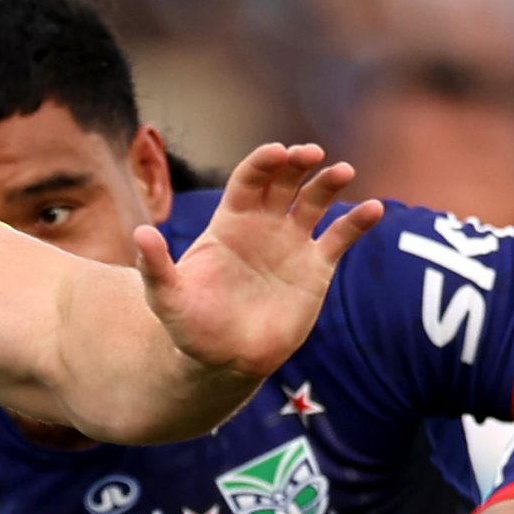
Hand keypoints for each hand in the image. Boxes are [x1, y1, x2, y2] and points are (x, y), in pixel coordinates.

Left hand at [132, 146, 381, 378]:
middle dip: (297, 164)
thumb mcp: (166, 296)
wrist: (223, 359)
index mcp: (231, 222)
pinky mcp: (315, 269)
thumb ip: (156, 266)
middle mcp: (264, 225)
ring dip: (329, 183)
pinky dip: (357, 222)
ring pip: (315, 202)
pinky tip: (373, 208)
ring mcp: (292, 244)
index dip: (263, 164)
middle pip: (285, 182)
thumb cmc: (191, 325)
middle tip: (310, 154)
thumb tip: (140, 233)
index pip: (249, 180)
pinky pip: (339, 239)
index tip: (277, 153)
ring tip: (343, 171)